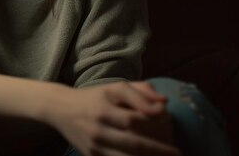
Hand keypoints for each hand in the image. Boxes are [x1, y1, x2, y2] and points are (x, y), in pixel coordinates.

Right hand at [46, 81, 179, 155]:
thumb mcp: (114, 88)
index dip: (155, 125)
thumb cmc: (94, 97)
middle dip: (158, 151)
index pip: (134, 120)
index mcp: (104, 110)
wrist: (61, 109)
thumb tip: (164, 104)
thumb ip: (140, 92)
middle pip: (133, 143)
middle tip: (177, 154)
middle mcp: (98, 130)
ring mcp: (94, 147)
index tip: (172, 130)